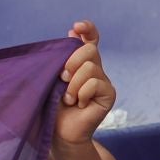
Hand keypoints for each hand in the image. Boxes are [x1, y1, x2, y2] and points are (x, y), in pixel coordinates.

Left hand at [55, 19, 114, 148]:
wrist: (58, 132)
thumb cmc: (51, 106)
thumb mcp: (51, 78)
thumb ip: (61, 58)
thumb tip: (72, 32)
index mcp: (79, 62)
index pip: (90, 39)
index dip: (88, 29)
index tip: (77, 27)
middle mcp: (94, 68)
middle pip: (89, 50)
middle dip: (72, 62)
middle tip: (62, 79)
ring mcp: (103, 81)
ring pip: (90, 68)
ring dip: (73, 84)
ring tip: (68, 98)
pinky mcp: (108, 94)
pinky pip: (95, 83)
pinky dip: (82, 93)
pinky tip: (79, 104)